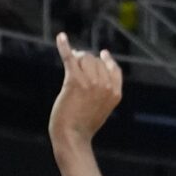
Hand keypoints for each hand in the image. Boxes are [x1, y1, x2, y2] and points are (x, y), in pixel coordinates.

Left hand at [49, 31, 124, 150]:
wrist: (72, 137)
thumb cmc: (84, 125)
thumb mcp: (103, 108)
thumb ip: (105, 90)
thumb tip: (99, 66)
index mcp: (115, 92)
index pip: (112, 67)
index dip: (105, 62)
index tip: (101, 56)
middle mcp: (105, 85)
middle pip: (96, 60)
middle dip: (86, 62)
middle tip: (77, 69)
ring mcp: (91, 83)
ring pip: (84, 58)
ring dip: (76, 59)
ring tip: (71, 65)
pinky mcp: (74, 81)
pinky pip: (70, 59)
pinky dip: (64, 47)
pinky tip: (60, 37)